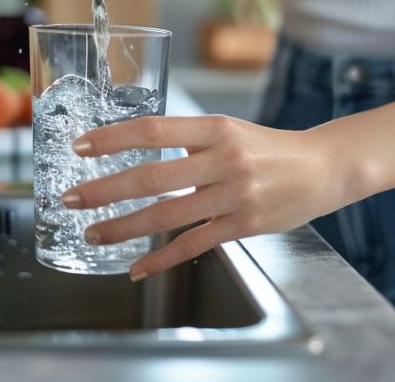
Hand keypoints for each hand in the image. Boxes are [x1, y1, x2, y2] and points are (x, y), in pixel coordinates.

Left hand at [62, 115, 349, 279]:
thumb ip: (188, 138)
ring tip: (93, 233)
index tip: (80, 146)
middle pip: (153, 176)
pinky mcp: (244, 225)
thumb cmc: (268, 148)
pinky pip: (194, 244)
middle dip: (106, 190)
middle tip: (72, 198)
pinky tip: (138, 266)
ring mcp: (234, 194)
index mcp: (215, 128)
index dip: (113, 138)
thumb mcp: (228, 130)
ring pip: (168, 215)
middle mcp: (223, 159)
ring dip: (124, 226)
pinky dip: (162, 259)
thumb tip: (137, 143)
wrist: (322, 168)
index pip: (153, 130)